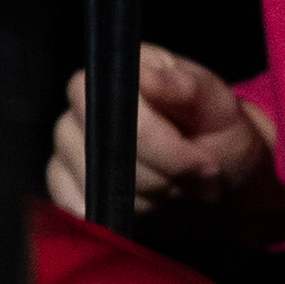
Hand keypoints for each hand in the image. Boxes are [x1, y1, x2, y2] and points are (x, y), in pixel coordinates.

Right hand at [43, 47, 284, 234]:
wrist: (220, 179)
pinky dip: (120, 214)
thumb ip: (188, 90)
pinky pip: (78, 204)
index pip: (116, 104)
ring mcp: (69, 139)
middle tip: (198, 177)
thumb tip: (148, 77)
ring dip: (147, 197)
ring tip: (178, 187)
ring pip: (96, 182)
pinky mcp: (63, 177)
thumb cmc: (220, 135)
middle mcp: (87, 99)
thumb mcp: (221, 109)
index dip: (157, 140)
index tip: (200, 161)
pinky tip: (150, 204)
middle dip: (160, 174)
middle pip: (105, 150)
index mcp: (127, 68)